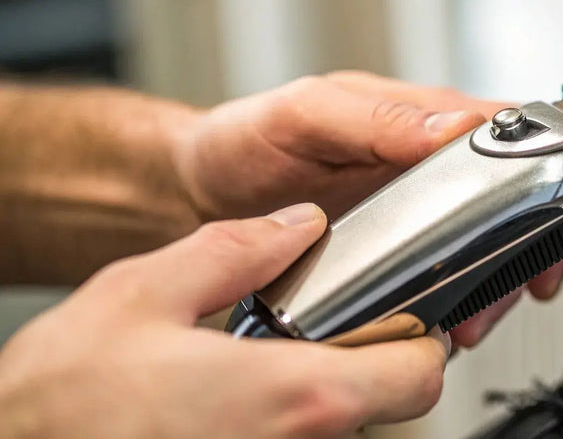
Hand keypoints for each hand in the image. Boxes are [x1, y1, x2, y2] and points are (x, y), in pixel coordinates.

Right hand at [0, 204, 448, 438]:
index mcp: (294, 394)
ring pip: (345, 427)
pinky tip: (234, 404)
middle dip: (376, 361)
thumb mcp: (139, 297)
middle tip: (329, 330)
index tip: (399, 312)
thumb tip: (295, 225)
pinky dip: (287, 421)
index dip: (420, 335)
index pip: (422, 370)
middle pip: (392, 404)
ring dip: (324, 393)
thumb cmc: (59, 412)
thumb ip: (234, 251)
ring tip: (267, 364)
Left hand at [173, 71, 562, 346]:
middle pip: (517, 194)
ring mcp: (418, 206)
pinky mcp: (400, 246)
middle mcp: (429, 160)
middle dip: (534, 243)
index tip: (556, 208)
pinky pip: (452, 270)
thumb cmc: (247, 141)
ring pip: (493, 241)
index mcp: (419, 116)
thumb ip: (375, 117)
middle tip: (525, 283)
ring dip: (501, 282)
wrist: (201, 190)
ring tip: (477, 316)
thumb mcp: (305, 116)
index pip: (511, 129)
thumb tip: (453, 125)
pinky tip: (453, 320)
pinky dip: (466, 298)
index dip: (549, 164)